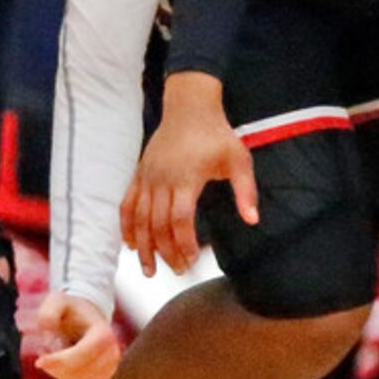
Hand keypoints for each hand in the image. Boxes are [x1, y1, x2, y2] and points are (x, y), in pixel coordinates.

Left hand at [32, 291, 122, 378]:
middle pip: (80, 372)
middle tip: (44, 356)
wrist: (86, 315)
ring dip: (61, 375)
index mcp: (103, 333)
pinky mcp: (104, 377)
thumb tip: (47, 328)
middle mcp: (111, 352)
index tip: (40, 361)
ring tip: (54, 359)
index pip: (81, 355)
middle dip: (56, 368)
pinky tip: (63, 368)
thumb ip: (49, 313)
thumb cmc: (71, 310)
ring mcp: (110, 366)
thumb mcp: (57, 302)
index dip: (59, 362)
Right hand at [120, 74, 257, 276]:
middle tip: (178, 270)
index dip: (184, 243)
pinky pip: (127, 204)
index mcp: (186, 177)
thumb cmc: (216, 134)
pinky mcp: (139, 174)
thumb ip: (246, 191)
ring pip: (139, 219)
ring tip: (149, 269)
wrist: (189, 107)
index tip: (193, 260)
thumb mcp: (239, 159)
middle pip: (158, 224)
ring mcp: (147, 177)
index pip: (180, 219)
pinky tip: (130, 245)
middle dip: (166, 252)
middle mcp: (162, 179)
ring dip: (143, 246)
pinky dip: (126, 226)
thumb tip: (253, 220)